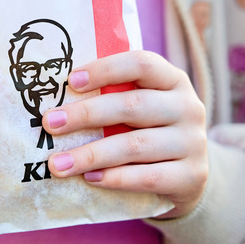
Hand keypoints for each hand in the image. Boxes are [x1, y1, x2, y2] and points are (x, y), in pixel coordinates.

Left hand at [43, 50, 207, 218]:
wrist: (186, 177)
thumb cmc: (149, 132)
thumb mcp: (140, 109)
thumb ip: (112, 97)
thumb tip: (58, 100)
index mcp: (173, 80)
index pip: (141, 64)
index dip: (105, 69)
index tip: (70, 81)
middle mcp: (188, 107)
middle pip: (133, 105)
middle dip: (86, 114)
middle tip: (51, 123)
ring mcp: (194, 143)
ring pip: (136, 145)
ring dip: (91, 154)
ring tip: (58, 163)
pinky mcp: (192, 177)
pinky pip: (148, 177)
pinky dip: (115, 178)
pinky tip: (90, 179)